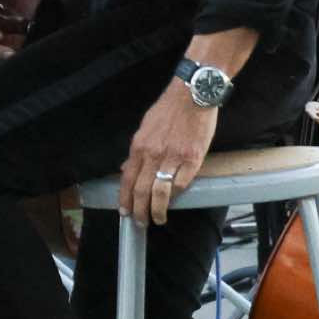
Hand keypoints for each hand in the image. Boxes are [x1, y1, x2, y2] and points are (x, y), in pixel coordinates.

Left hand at [119, 82, 217, 223]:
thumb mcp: (146, 126)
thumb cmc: (169, 110)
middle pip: (141, 190)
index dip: (125, 198)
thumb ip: (138, 150)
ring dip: (157, 210)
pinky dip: (175, 196)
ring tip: (157, 219)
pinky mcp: (192, 159)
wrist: (193, 95)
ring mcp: (173, 158)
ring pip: (160, 193)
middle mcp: (153, 154)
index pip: (128, 179)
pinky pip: (181, 184)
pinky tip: (173, 202)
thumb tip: (126, 168)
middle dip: (139, 211)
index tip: (125, 212)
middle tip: (140, 222)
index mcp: (139, 146)